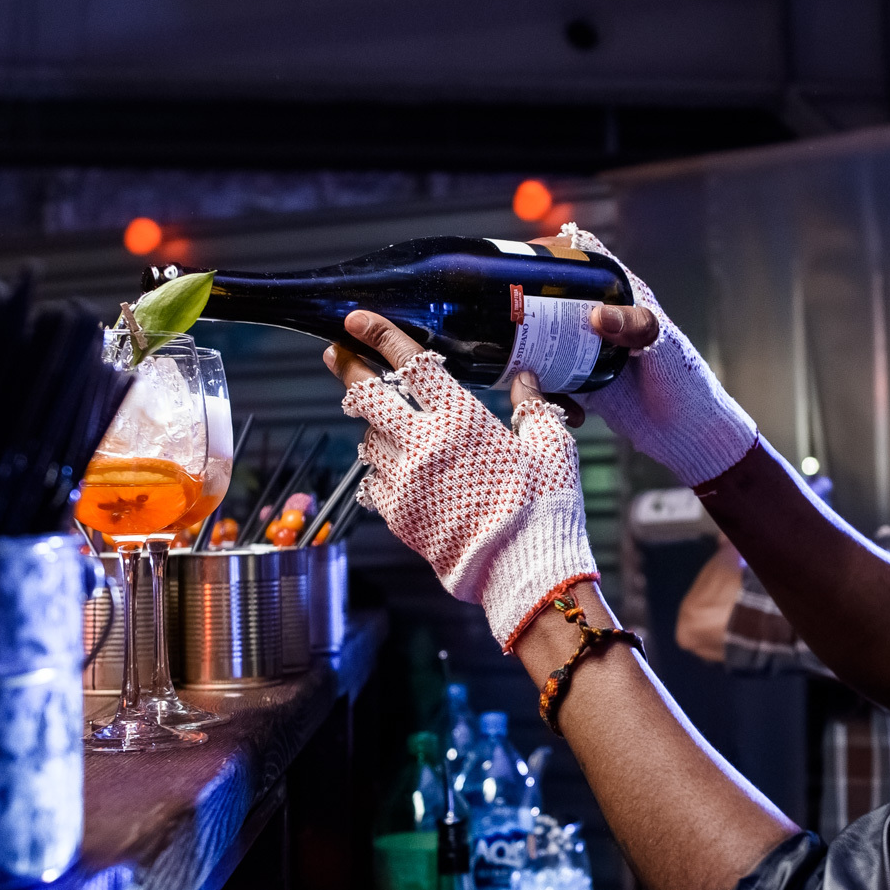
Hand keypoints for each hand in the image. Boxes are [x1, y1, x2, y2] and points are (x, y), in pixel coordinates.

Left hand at [325, 311, 597, 649]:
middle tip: (338, 354)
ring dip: (372, 426)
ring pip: (367, 440)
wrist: (524, 569)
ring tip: (386, 423)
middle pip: (365, 396)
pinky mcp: (398, 516)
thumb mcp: (551, 446)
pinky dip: (378, 469)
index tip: (357, 320)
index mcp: (461, 419)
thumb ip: (532, 407)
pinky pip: (372, 482)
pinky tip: (393, 468)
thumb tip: (524, 380)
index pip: (410, 363)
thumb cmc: (544, 506)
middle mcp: (423, 445)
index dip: (379, 335)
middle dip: (347, 368)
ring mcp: (404, 482)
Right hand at [538, 225, 757, 486]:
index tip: (526, 256)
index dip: (557, 249)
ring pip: (545, 340)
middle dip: (528, 306)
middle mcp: (602, 318)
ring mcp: (589, 351)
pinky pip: (551, 381)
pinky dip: (549, 394)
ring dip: (531, 356)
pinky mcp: (582, 383)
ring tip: (530, 376)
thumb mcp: (663, 345)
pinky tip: (570, 410)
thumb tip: (597, 316)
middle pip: (554, 298)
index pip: (587, 258)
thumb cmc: (685, 382)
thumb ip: (636, 326)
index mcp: (623, 296)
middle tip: (508, 319)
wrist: (687, 434)